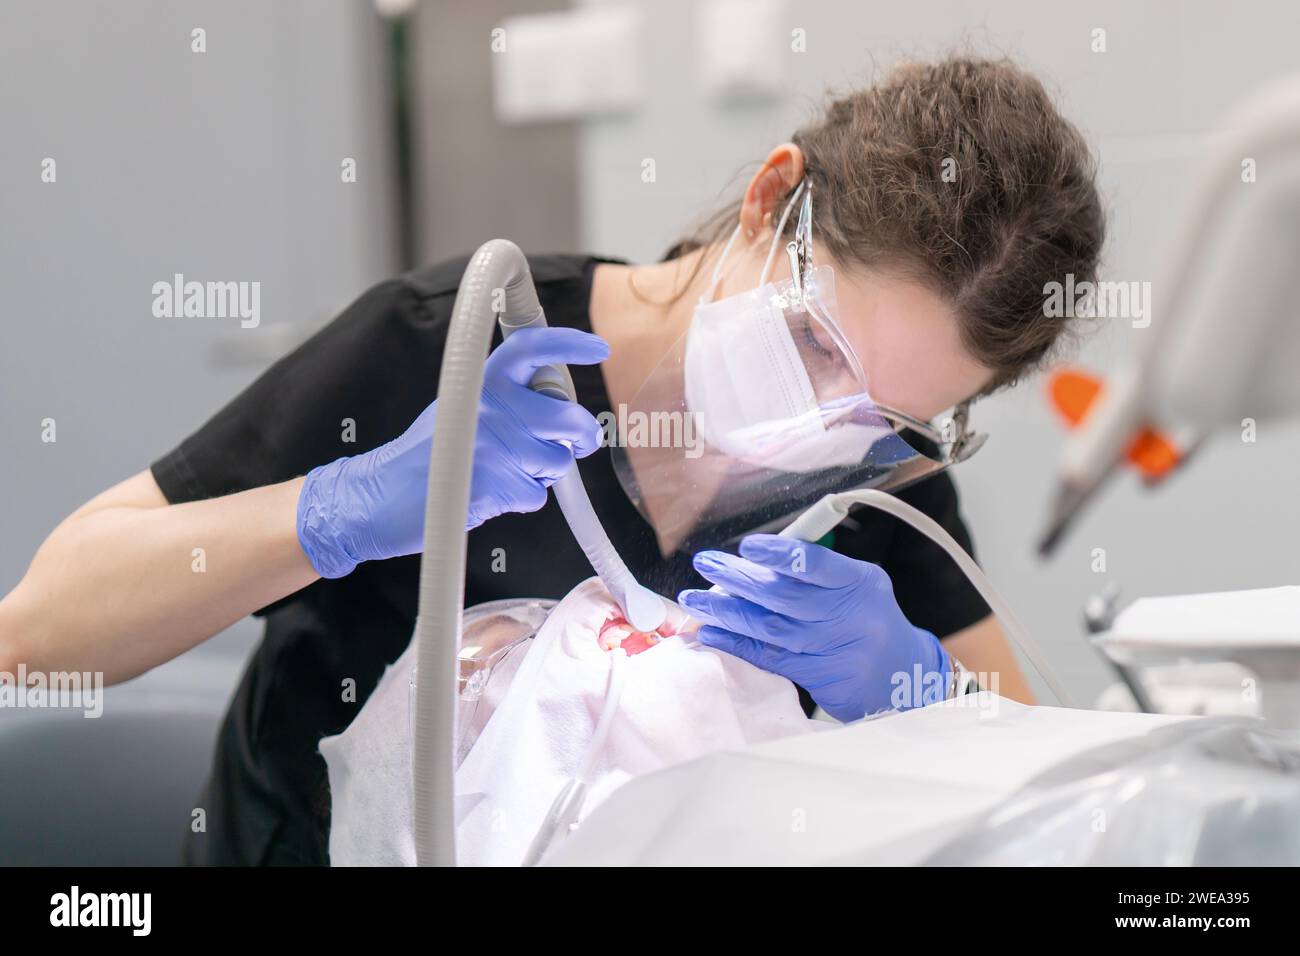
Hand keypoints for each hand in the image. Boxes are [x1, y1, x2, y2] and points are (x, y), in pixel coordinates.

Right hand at [297, 327, 608, 577]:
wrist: (377, 497)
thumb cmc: (423, 456)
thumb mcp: (459, 408)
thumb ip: (505, 401)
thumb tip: (559, 408)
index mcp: (481, 379)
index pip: (533, 348)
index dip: (570, 344)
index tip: (599, 348)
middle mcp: (492, 404)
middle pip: (568, 417)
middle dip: (582, 436)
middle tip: (578, 443)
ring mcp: (496, 444)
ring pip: (558, 461)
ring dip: (542, 474)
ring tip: (503, 472)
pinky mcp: (498, 484)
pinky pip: (538, 495)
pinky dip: (522, 500)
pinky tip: (491, 494)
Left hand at [678, 534, 949, 720]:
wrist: (900, 675)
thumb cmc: (867, 616)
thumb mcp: (858, 582)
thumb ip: (816, 567)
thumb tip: (757, 555)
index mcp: (860, 583)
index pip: (818, 565)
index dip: (781, 555)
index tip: (748, 547)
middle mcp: (848, 617)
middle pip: (785, 597)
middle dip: (739, 579)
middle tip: (706, 563)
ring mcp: (832, 650)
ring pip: (770, 629)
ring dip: (727, 613)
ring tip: (695, 599)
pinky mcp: (817, 678)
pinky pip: (768, 657)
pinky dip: (736, 644)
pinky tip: (711, 632)